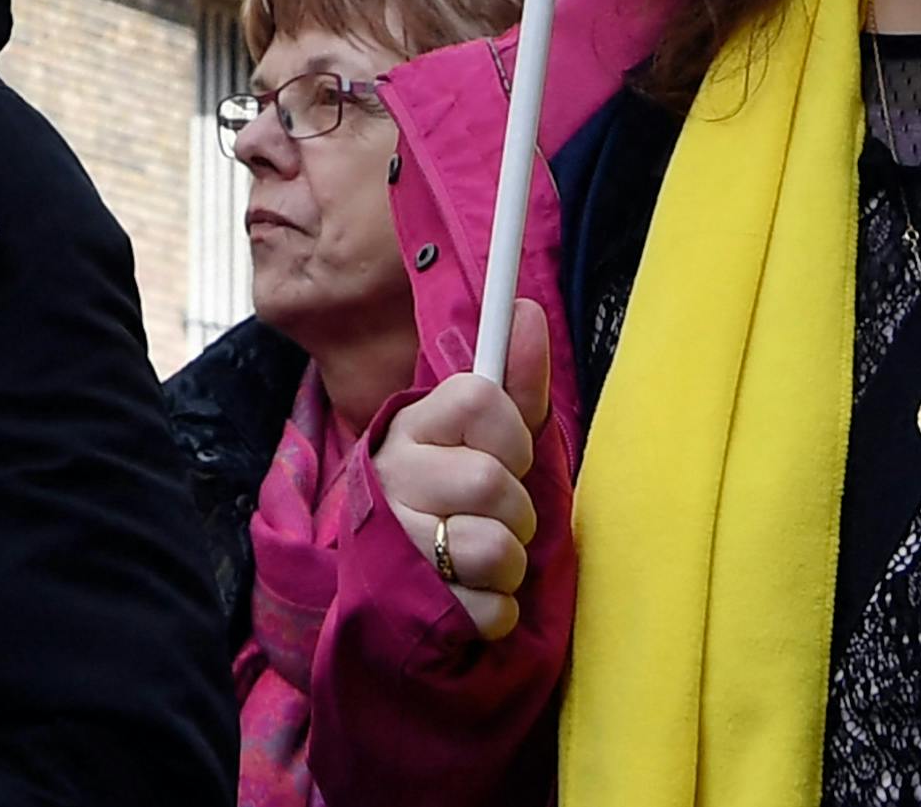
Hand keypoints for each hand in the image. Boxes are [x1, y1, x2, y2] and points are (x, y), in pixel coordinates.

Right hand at [372, 298, 550, 642]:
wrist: (392, 589)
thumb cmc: (452, 497)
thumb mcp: (481, 438)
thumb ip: (513, 380)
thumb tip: (529, 309)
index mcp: (412, 427)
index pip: (480, 399)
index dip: (512, 432)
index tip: (510, 454)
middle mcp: (395, 479)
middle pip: (491, 481)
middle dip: (517, 509)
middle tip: (498, 515)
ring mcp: (398, 546)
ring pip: (493, 549)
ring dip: (509, 563)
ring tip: (485, 559)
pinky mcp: (413, 610)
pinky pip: (491, 610)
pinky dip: (497, 611)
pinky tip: (471, 596)